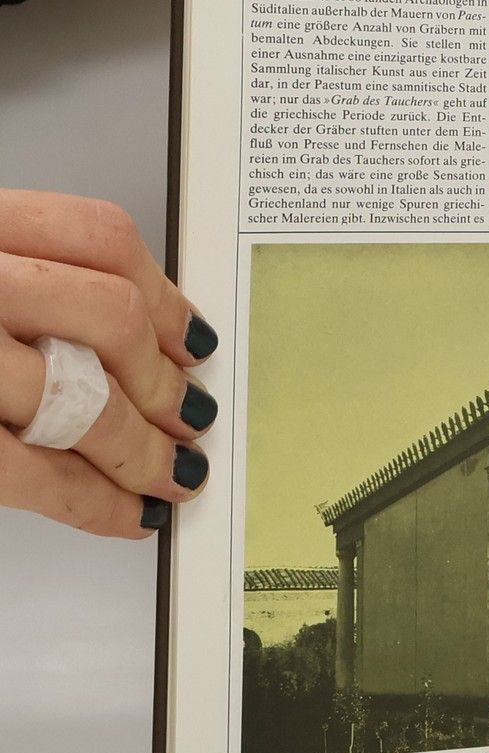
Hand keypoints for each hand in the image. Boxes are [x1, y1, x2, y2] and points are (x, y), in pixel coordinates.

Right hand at [0, 191, 216, 538]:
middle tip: (192, 416)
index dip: (166, 296)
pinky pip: (35, 473)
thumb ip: (29, 277)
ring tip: (175, 472)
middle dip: (164, 381)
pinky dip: (94, 503)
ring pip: (87, 402)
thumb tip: (138, 332)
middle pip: (112, 317)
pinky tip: (127, 514)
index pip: (99, 238)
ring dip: (146, 450)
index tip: (195, 340)